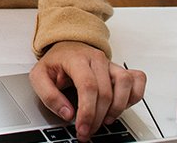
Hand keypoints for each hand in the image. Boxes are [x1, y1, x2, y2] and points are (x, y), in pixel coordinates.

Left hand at [28, 42, 146, 141]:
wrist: (66, 46)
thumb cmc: (55, 62)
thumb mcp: (39, 76)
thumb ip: (49, 95)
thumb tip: (67, 113)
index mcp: (76, 59)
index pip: (88, 86)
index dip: (87, 111)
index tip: (82, 128)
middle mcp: (97, 59)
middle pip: (106, 91)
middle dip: (98, 117)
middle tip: (88, 131)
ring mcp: (111, 63)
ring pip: (126, 83)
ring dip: (118, 107)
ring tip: (106, 119)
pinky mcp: (120, 69)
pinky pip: (137, 79)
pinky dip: (134, 95)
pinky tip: (122, 105)